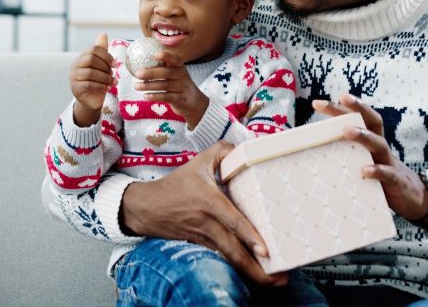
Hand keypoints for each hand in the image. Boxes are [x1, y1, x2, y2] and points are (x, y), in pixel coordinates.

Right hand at [70, 33, 115, 125]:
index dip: (106, 56)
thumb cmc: (97, 80)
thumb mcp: (101, 65)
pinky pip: (89, 85)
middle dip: (105, 67)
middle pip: (91, 59)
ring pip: (90, 73)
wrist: (91, 99)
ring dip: (105, 78)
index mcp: (82, 57)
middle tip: (113, 75)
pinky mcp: (76, 88)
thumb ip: (101, 50)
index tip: (114, 65)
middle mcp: (75, 65)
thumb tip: (103, 34)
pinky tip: (107, 88)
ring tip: (113, 83)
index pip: (93, 49)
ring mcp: (73, 77)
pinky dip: (101, 86)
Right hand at [122, 141, 287, 286]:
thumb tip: (250, 146)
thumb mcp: (199, 161)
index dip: (249, 236)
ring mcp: (204, 238)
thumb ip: (224, 150)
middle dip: (256, 269)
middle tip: (280, 279)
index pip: (232, 221)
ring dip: (251, 273)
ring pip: (230, 259)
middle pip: (233, 251)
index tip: (265, 251)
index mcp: (210, 202)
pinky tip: (255, 274)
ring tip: (274, 282)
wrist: (147, 207)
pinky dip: (239, 268)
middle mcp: (208, 223)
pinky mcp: (202, 245)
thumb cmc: (176, 184)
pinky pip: (223, 258)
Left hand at [133, 51, 208, 127]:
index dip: (166, 56)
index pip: (175, 59)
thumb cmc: (178, 85)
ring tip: (136, 86)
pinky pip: (166, 97)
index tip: (155, 55)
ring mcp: (181, 88)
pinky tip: (145, 96)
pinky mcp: (180, 99)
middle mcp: (182, 76)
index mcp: (180, 67)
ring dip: (148, 86)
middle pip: (167, 73)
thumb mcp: (175, 74)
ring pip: (164, 85)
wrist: (193, 103)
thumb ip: (162, 68)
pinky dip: (155, 96)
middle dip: (151, 73)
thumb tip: (140, 62)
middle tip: (137, 74)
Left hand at [312, 94, 427, 221]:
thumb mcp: (362, 163)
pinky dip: (376, 171)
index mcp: (371, 141)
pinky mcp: (396, 181)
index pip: (359, 118)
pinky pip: (387, 174)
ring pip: (378, 144)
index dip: (344, 107)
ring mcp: (389, 163)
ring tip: (346, 130)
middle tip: (340, 99)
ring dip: (362, 135)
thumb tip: (310, 157)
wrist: (412, 198)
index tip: (319, 102)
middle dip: (356, 108)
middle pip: (370, 122)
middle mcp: (380, 147)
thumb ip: (344, 156)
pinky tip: (364, 171)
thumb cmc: (379, 178)